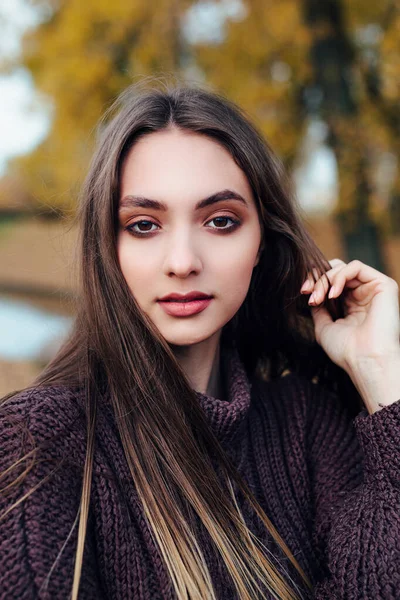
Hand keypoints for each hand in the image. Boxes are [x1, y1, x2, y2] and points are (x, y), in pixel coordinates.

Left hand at [300, 258, 399, 376]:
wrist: (365, 360)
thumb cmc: (346, 350)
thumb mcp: (324, 326)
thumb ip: (319, 308)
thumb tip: (311, 293)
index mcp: (352, 305)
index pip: (332, 282)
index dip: (315, 282)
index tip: (302, 292)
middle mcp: (364, 295)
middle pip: (335, 270)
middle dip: (317, 278)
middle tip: (306, 292)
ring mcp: (374, 288)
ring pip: (343, 267)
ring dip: (325, 279)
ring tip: (318, 297)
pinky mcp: (383, 284)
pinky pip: (356, 267)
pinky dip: (339, 276)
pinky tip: (333, 293)